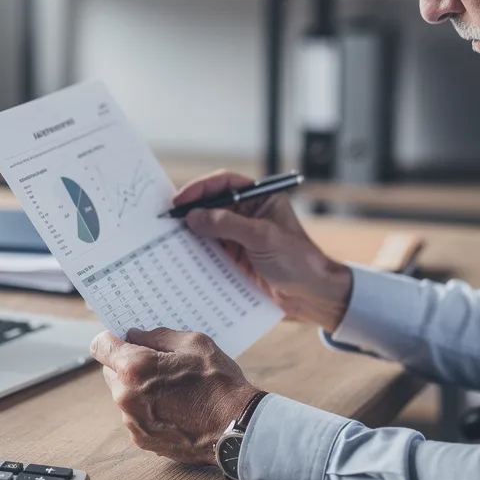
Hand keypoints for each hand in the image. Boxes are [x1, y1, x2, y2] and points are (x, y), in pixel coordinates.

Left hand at [90, 328, 260, 466]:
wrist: (236, 428)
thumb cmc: (218, 383)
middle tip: (158, 364)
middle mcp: (126, 397)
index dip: (112, 339)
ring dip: (138, 388)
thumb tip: (137, 336)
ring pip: (123, 395)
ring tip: (171, 389)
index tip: (124, 339)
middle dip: (128, 364)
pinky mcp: (142, 440)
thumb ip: (158, 336)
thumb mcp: (194, 343)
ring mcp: (132, 422)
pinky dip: (148, 409)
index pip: (100, 346)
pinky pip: (135, 416)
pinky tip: (174, 408)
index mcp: (134, 368)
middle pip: (110, 371)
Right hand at [177, 170, 353, 332]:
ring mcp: (241, 236)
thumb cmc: (298, 260)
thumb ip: (228, 224)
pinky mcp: (236, 258)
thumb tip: (194, 217)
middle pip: (212, 205)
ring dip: (190, 233)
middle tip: (166, 220)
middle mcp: (248, 214)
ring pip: (208, 228)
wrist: (313, 295)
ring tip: (168, 239)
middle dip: (190, 210)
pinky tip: (182, 257)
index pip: (225, 184)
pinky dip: (196, 253)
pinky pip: (211, 250)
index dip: (200, 188)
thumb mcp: (263, 238)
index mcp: (261, 198)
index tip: (180, 200)